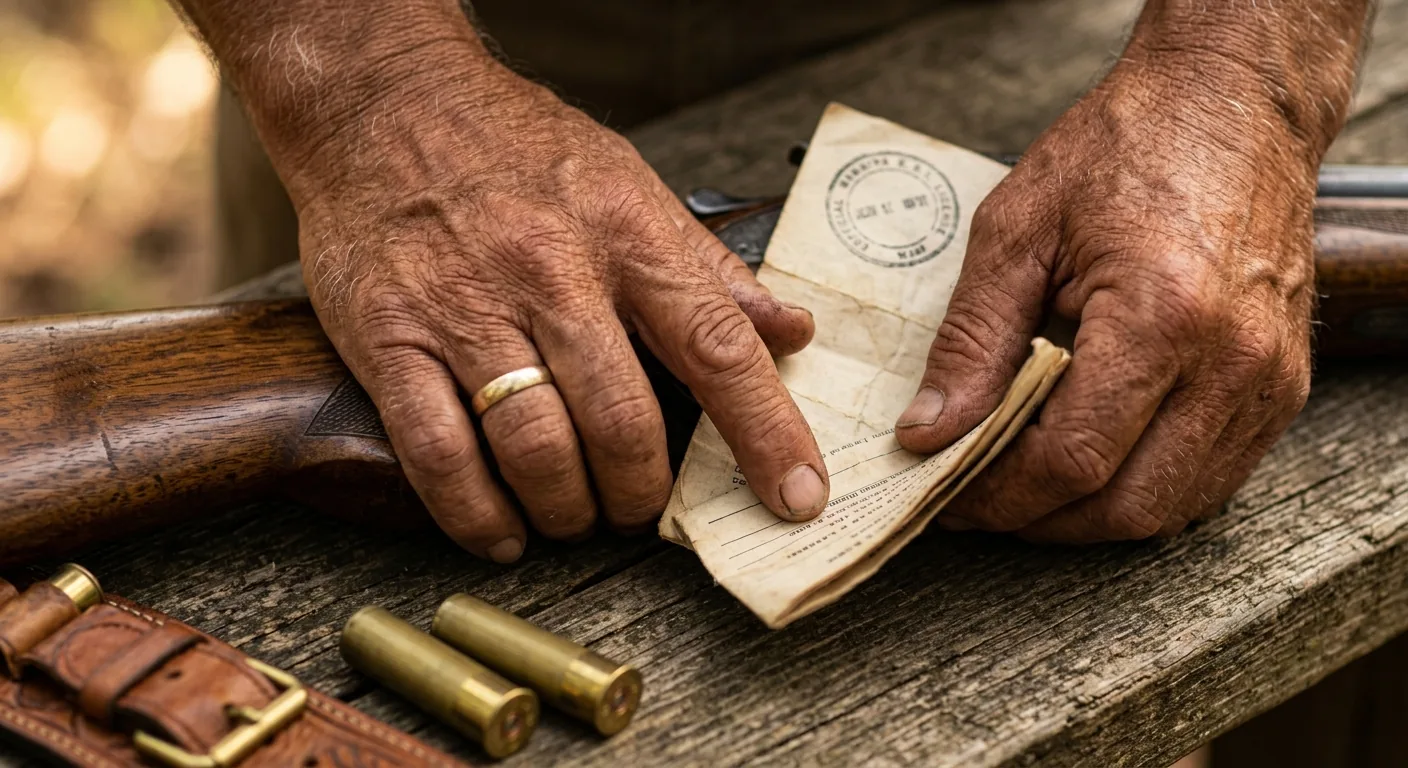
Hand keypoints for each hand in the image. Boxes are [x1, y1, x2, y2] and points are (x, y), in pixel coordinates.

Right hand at [282, 59, 827, 560]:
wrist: (378, 98)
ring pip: (535, 449)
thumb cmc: (513, 145)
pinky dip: (476, 515)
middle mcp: (550, 272)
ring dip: (567, 509)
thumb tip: (790, 330)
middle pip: (622, 421)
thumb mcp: (628, 181)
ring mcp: (464, 308)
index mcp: (625, 235)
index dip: (766, 432)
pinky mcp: (388, 337)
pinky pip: (439, 454)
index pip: (716, 348)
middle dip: (642, 492)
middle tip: (639, 507)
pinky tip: (500, 532)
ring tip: (574, 515)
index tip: (797, 496)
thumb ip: (707, 270)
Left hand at [895, 57, 1321, 541]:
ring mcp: (1269, 380)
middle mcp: (1231, 361)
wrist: (1231, 104)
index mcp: (1162, 315)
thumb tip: (929, 432)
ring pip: (1171, 508)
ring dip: (1088, 514)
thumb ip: (971, 341)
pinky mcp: (1282, 386)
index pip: (1071, 459)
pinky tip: (1091, 459)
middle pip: (1125, 507)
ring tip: (1024, 480)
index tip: (946, 490)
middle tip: (977, 496)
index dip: (998, 493)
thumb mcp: (1018, 230)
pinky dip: (1141, 488)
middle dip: (1037, 520)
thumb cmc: (1124, 149)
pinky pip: (1209, 479)